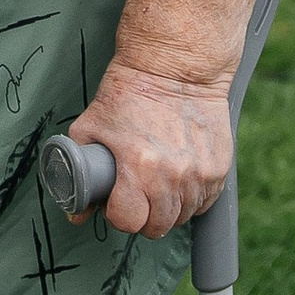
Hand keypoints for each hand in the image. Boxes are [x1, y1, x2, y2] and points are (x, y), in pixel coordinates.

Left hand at [65, 58, 234, 240]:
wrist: (176, 68)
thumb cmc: (130, 93)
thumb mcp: (91, 126)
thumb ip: (77, 170)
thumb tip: (75, 210)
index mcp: (138, 165)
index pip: (128, 221)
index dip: (118, 215)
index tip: (116, 204)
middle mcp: (172, 174)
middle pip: (158, 226)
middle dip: (143, 217)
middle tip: (136, 197)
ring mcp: (200, 172)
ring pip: (182, 217)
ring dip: (168, 209)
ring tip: (157, 184)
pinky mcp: (219, 167)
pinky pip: (205, 202)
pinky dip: (191, 198)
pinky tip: (178, 179)